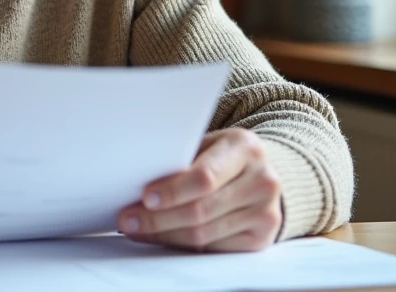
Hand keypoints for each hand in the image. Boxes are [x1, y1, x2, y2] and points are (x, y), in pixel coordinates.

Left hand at [118, 128, 281, 251]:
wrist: (261, 175)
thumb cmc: (221, 158)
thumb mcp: (208, 146)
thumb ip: (183, 160)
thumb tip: (136, 182)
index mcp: (245, 148)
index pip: (205, 177)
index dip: (172, 191)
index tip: (145, 198)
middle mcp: (263, 180)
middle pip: (201, 210)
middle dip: (158, 219)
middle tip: (129, 220)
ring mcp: (266, 213)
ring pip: (204, 235)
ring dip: (165, 234)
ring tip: (138, 230)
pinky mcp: (262, 239)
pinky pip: (213, 249)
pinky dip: (183, 246)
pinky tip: (164, 237)